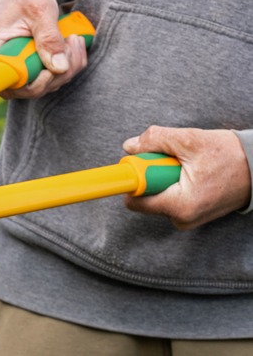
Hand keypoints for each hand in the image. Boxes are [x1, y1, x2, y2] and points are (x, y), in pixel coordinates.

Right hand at [0, 0, 86, 98]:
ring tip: (75, 40)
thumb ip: (49, 37)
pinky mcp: (22, 70)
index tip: (51, 69)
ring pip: (39, 87)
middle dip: (57, 74)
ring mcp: (8, 70)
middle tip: (73, 43)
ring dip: (65, 70)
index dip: (34, 84)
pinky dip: (63, 69)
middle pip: (26, 89)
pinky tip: (72, 47)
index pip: (8, 83)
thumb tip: (60, 68)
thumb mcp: (40, 9)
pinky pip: (43, 80)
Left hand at [123, 126, 251, 229]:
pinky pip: (169, 197)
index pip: (135, 200)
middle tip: (174, 160)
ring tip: (188, 166)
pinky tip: (192, 173)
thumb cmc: (231, 156)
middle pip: (145, 195)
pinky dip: (174, 182)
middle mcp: (181, 219)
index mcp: (180, 206)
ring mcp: (187, 219)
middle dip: (153, 174)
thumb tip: (130, 147)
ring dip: (164, 176)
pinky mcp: (191, 214)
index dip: (134, 178)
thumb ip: (155, 140)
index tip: (139, 163)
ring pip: (157, 195)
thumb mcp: (190, 140)